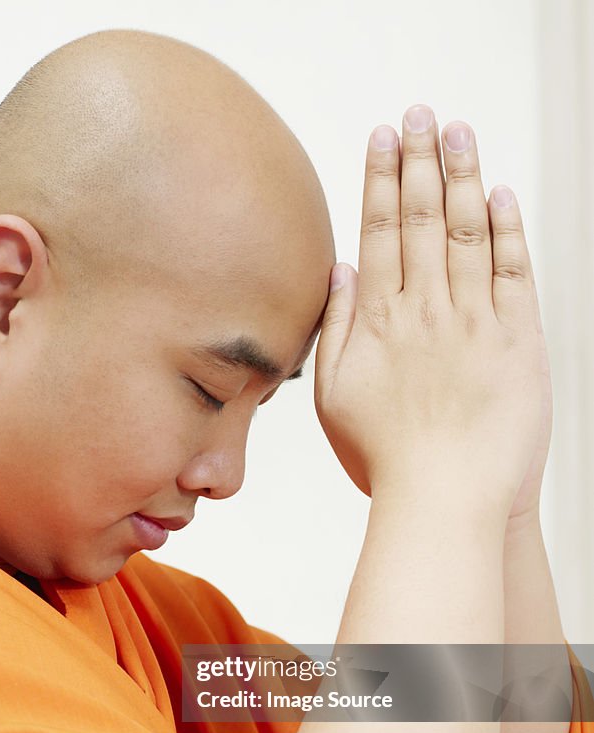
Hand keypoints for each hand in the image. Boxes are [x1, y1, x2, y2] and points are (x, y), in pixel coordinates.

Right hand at [315, 105, 548, 519]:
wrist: (445, 499)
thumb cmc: (383, 458)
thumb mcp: (334, 398)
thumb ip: (334, 329)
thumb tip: (341, 271)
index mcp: (379, 322)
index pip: (378, 232)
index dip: (379, 179)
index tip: (382, 138)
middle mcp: (425, 310)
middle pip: (421, 218)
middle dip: (419, 160)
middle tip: (419, 114)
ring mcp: (474, 322)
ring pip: (467, 232)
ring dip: (461, 176)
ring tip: (456, 131)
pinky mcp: (518, 340)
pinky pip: (513, 272)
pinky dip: (508, 230)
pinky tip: (499, 194)